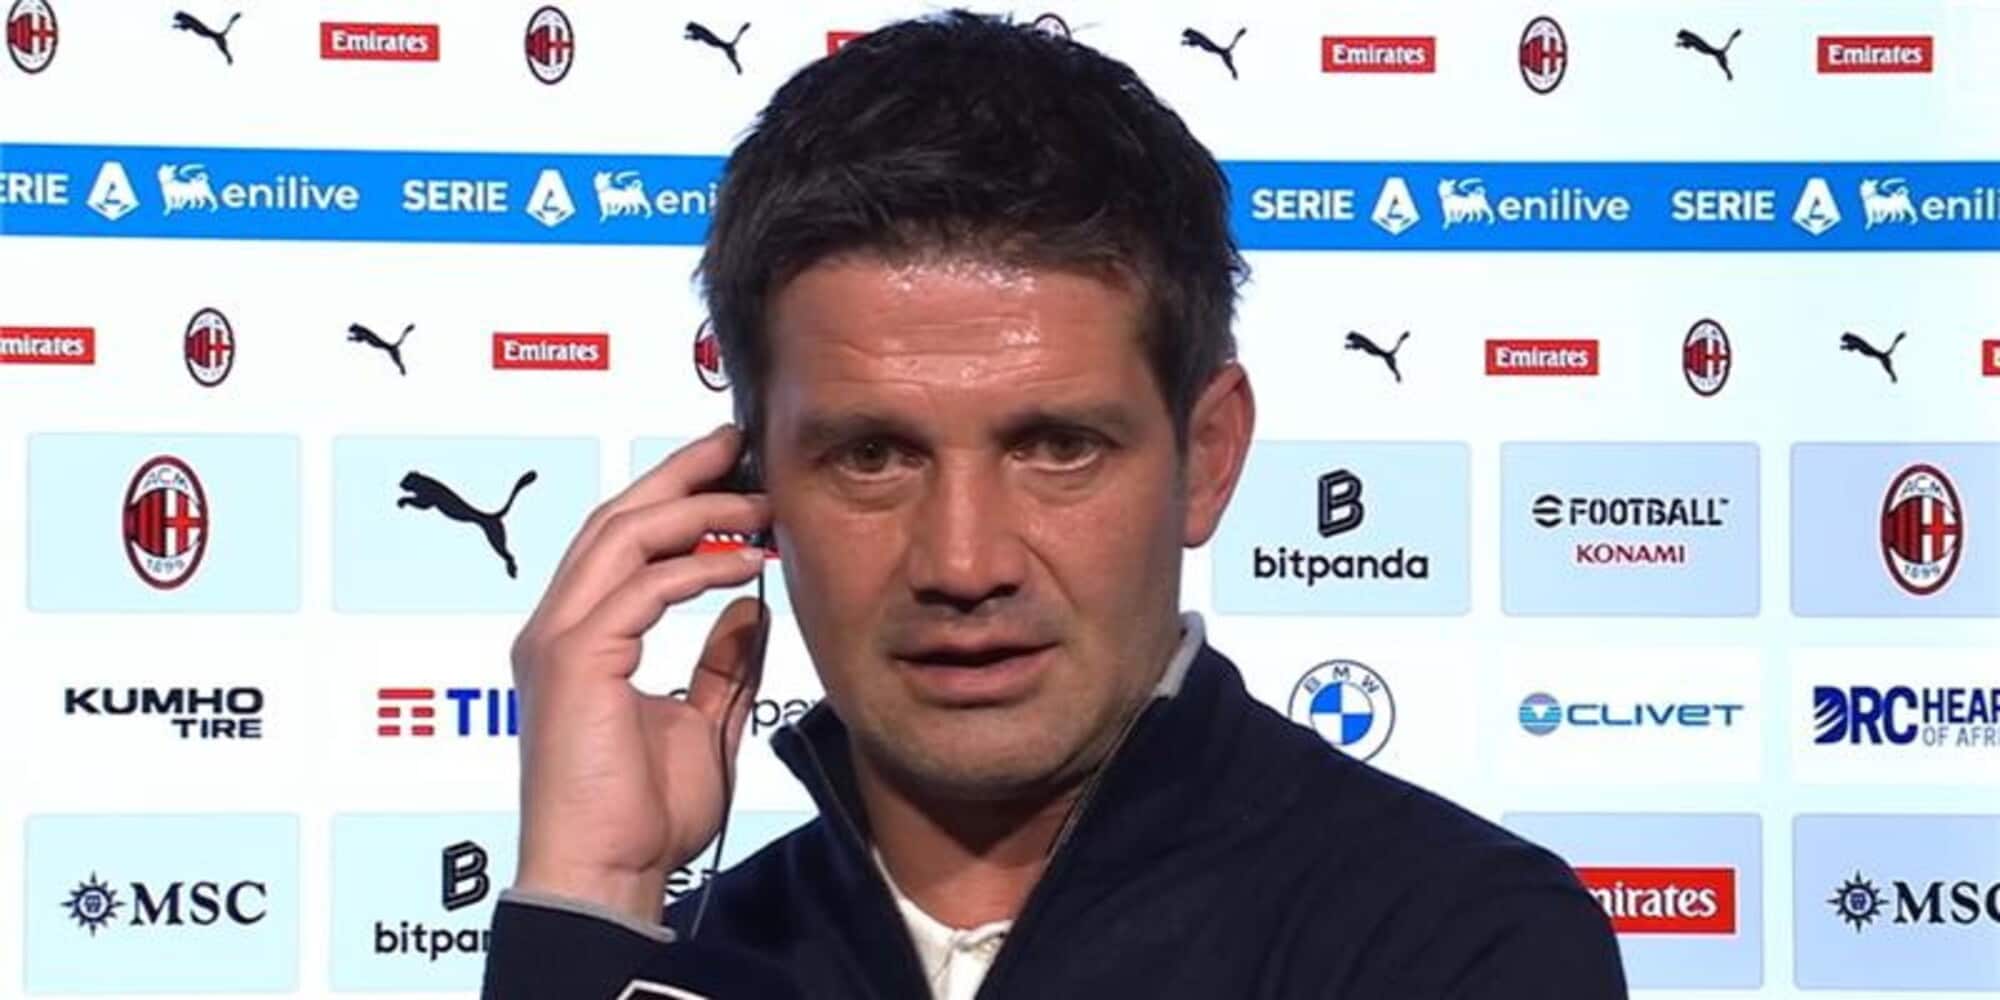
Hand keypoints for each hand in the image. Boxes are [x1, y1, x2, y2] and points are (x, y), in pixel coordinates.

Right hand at [509, 424, 772, 924]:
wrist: (610, 874)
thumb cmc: (645, 817)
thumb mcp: (701, 722)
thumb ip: (720, 664)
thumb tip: (747, 609)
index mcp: (579, 639)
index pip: (623, 542)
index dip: (676, 497)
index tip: (734, 469)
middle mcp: (557, 628)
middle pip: (616, 520)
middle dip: (680, 475)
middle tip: (739, 443)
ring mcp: (558, 641)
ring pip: (621, 538)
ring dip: (695, 509)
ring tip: (756, 498)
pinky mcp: (573, 660)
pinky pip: (639, 589)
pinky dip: (695, 567)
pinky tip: (746, 563)